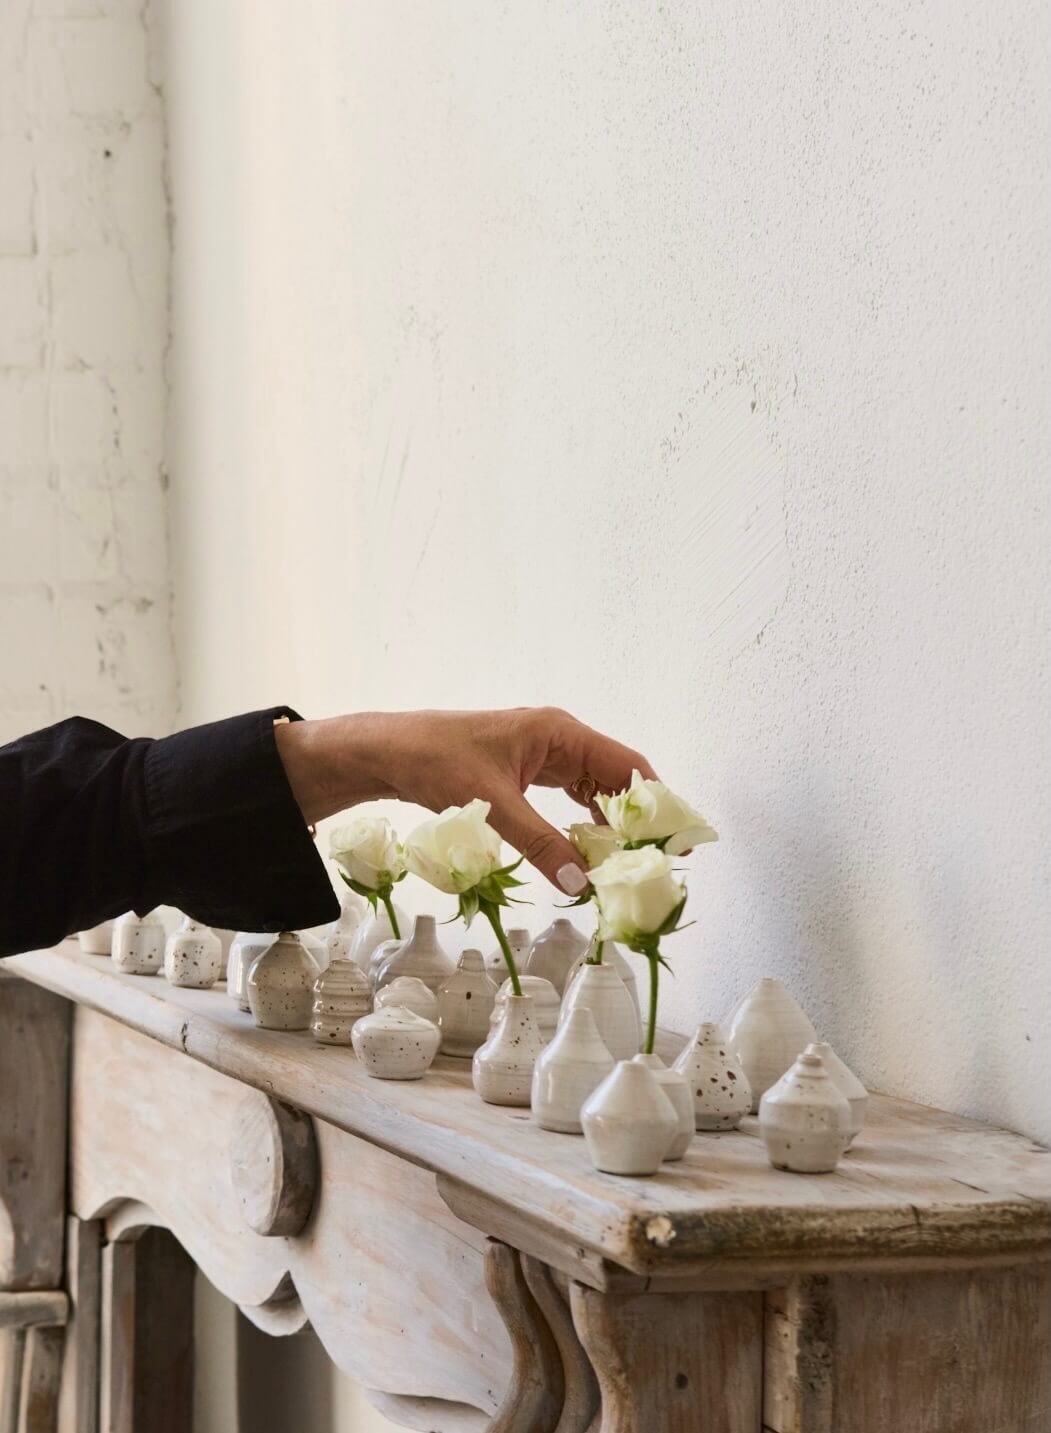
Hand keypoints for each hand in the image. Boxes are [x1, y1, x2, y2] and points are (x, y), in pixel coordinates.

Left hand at [274, 707, 656, 892]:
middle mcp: (560, 739)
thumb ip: (540, 843)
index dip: (655, 802)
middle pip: (617, 779)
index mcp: (560, 733)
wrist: (392, 752)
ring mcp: (545, 754)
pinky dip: (584, 823)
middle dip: (636, 820)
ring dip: (611, 825)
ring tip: (625, 865)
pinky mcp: (529, 771)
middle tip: (653, 862)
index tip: (673, 839)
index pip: (626, 765)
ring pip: (596, 790)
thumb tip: (581, 883)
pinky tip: (589, 851)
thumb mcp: (492, 806)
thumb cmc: (437, 763)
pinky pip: (572, 796)